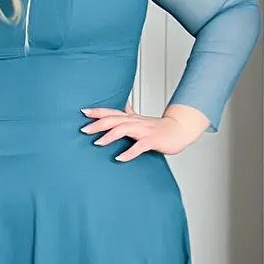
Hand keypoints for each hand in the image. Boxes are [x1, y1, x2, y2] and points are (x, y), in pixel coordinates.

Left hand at [79, 101, 204, 160]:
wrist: (179, 130)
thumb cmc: (158, 128)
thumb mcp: (140, 119)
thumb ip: (129, 113)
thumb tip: (121, 105)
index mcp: (131, 118)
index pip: (111, 112)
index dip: (98, 111)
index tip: (83, 111)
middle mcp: (135, 122)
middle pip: (114, 120)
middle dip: (98, 124)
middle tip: (83, 130)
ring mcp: (144, 131)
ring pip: (124, 130)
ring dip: (110, 136)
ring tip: (97, 143)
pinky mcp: (152, 141)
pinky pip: (139, 146)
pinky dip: (128, 152)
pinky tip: (119, 158)